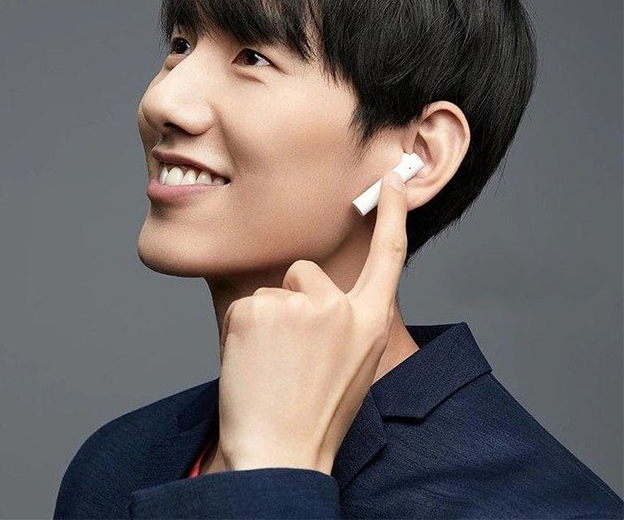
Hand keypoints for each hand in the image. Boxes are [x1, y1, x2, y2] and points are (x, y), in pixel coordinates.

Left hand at [216, 169, 409, 474]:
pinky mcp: (262, 310)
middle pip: (305, 272)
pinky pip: (245, 304)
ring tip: (271, 365)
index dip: (393, 216)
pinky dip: (242, 330)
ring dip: (266, 321)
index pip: (389, 256)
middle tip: (289, 354)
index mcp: (369, 322)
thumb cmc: (315, 411)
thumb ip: (348, 320)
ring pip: (271, 292)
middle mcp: (341, 308)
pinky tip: (252, 362)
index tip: (392, 181)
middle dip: (292, 301)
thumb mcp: (354, 363)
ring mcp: (302, 307)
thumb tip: (322, 291)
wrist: (278, 452)